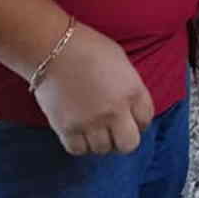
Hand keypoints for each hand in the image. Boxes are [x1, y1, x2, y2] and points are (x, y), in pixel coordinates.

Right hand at [33, 21, 154, 155]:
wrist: (52, 48)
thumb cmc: (88, 47)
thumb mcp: (121, 61)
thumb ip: (128, 86)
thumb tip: (128, 104)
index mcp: (132, 91)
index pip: (146, 120)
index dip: (139, 121)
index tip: (130, 118)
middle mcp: (115, 111)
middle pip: (129, 144)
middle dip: (123, 138)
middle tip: (113, 130)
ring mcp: (91, 122)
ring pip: (102, 149)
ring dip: (99, 140)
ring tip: (92, 127)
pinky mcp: (67, 129)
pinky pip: (78, 150)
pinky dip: (79, 144)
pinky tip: (77, 131)